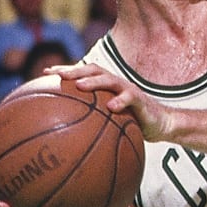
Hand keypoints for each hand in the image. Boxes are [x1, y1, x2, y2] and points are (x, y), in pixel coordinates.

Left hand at [55, 63, 181, 141]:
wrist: (161, 124)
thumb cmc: (132, 123)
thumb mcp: (109, 122)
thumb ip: (92, 122)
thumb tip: (63, 136)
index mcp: (105, 87)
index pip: (83, 73)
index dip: (65, 70)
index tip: (45, 72)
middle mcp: (115, 84)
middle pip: (93, 70)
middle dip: (76, 70)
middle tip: (59, 75)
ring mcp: (128, 90)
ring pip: (110, 80)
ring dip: (95, 81)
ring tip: (81, 86)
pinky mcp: (141, 100)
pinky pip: (130, 98)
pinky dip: (121, 101)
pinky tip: (111, 107)